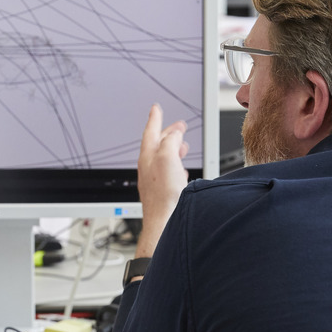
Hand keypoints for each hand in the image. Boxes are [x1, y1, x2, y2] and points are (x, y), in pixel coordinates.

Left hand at [136, 104, 189, 257]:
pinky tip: (182, 170)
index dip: (155, 118)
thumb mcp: (167, 158)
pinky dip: (177, 166)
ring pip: (164, 158)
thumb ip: (170, 141)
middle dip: (169, 133)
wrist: (164, 223)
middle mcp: (148, 168)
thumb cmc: (164, 194)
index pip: (150, 131)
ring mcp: (154, 181)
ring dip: (175, 149)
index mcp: (147, 157)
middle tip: (179, 126)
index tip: (156, 108)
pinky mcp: (162, 193)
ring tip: (183, 144)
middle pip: (158, 144)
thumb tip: (173, 133)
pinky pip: (168, 173)